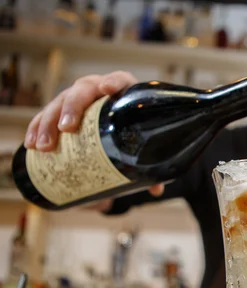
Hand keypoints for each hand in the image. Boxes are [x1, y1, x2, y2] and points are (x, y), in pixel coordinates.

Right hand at [24, 71, 163, 196]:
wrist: (119, 127)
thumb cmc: (133, 131)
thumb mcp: (143, 144)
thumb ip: (151, 165)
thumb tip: (156, 190)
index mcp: (123, 92)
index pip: (119, 80)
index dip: (113, 82)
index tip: (106, 88)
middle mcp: (98, 90)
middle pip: (82, 91)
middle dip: (72, 108)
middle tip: (66, 128)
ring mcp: (77, 98)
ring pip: (60, 103)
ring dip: (48, 122)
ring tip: (44, 146)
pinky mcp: (61, 111)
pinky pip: (45, 115)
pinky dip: (36, 128)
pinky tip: (31, 143)